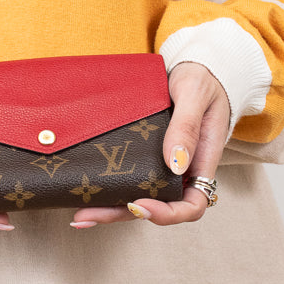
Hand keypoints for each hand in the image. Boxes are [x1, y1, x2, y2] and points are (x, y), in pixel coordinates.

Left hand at [69, 62, 229, 228]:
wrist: (194, 68)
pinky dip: (109, 189)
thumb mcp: (195, 95)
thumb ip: (187, 126)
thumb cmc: (203, 80)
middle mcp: (181, 171)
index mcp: (200, 163)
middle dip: (123, 214)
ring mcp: (162, 166)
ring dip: (110, 208)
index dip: (167, 214)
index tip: (140, 204)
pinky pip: (129, 177)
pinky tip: (85, 192)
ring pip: (139, 197)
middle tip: (89, 215)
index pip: (191, 206)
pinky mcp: (145, 156)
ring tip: (80, 214)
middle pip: (157, 207)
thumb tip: (175, 163)